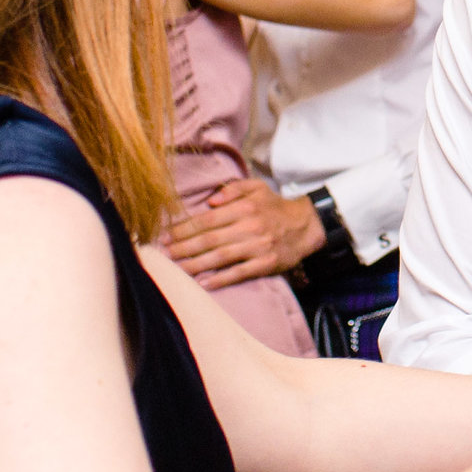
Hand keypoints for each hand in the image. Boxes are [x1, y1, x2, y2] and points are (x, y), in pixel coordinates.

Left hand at [162, 178, 325, 288]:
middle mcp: (249, 227)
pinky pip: (239, 273)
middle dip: (184, 247)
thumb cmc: (275, 206)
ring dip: (196, 264)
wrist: (307, 225)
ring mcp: (258, 247)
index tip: (166, 235)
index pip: (208, 219)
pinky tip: (203, 283)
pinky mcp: (265, 264)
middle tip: (164, 253)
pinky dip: (220, 278)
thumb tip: (209, 202)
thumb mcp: (257, 188)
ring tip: (176, 268)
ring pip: (221, 257)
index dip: (185, 228)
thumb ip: (232, 189)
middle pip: (210, 239)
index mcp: (245, 207)